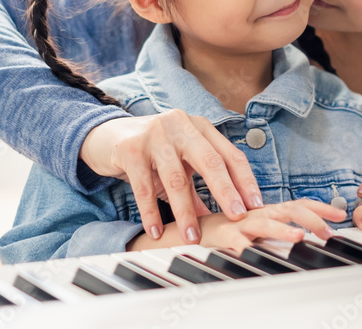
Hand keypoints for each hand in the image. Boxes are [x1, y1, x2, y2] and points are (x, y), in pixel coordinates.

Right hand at [81, 110, 262, 244]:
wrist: (105, 135)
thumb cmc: (149, 152)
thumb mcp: (177, 165)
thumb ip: (196, 187)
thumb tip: (217, 219)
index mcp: (199, 127)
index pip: (229, 154)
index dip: (245, 180)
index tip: (256, 205)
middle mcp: (180, 125)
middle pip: (210, 161)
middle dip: (226, 191)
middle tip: (237, 217)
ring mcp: (155, 133)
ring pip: (177, 178)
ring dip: (186, 211)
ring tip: (193, 237)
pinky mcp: (131, 148)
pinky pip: (144, 186)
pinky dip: (151, 213)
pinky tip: (156, 231)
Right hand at [198, 199, 346, 252]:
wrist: (191, 228)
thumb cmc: (227, 228)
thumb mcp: (257, 227)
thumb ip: (277, 228)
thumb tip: (306, 234)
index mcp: (267, 210)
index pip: (298, 204)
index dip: (320, 207)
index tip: (342, 214)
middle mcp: (257, 213)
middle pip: (288, 210)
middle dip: (311, 218)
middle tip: (329, 232)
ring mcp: (241, 223)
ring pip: (265, 224)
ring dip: (283, 230)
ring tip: (299, 237)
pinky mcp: (223, 236)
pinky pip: (237, 243)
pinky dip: (247, 249)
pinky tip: (256, 255)